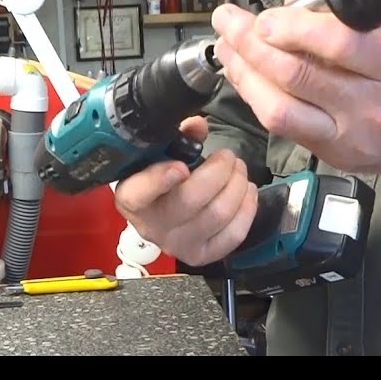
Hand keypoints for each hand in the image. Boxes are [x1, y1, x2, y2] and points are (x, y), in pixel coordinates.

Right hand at [114, 116, 258, 266]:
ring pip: (217, 215)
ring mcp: (178, 245)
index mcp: (132, 197)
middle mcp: (152, 226)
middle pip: (190, 200)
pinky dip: (247, 210)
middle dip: (219, 171)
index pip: (139, 193)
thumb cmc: (162, 177)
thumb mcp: (163, 154)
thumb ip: (180, 137)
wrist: (164, 213)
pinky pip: (233, 235)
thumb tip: (197, 125)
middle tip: (228, 156)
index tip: (180, 166)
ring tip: (240, 170)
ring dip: (237, 186)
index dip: (160, 180)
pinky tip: (248, 191)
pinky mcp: (202, 255)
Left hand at [212, 0, 380, 176]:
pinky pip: (288, 128)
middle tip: (227, 23)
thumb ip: (355, 25)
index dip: (290, 27)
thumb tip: (296, 4)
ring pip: (282, 111)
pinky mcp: (339, 159)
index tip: (264, 15)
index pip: (336, 44)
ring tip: (228, 51)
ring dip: (246, 77)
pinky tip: (250, 80)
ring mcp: (354, 140)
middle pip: (298, 76)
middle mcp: (376, 108)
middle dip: (252, 45)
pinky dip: (263, 101)